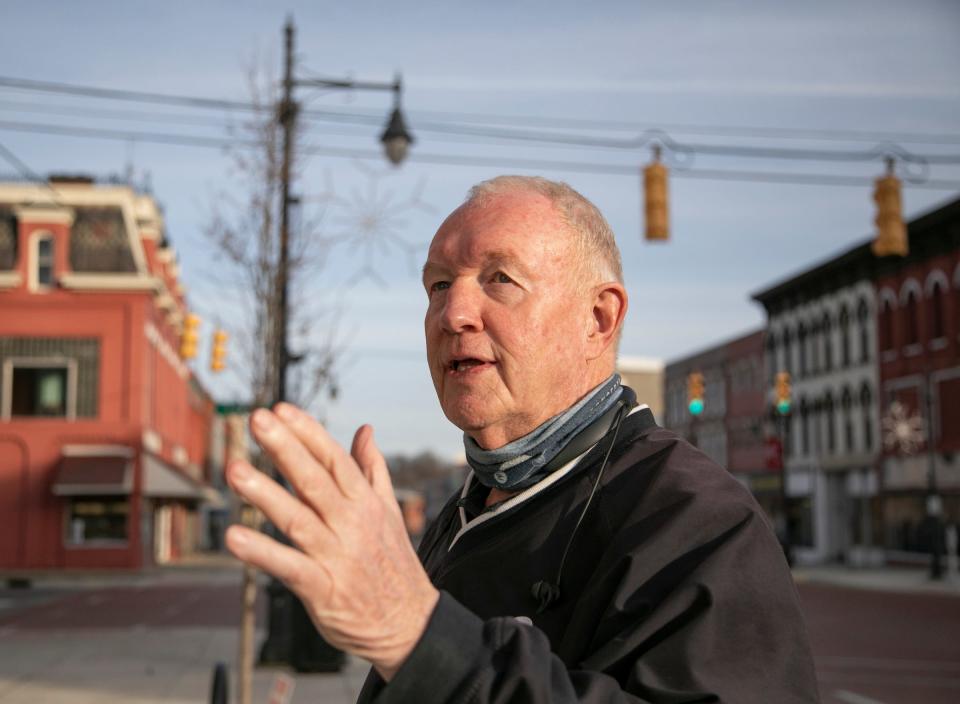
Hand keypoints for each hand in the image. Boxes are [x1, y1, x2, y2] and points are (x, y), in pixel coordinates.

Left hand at [224, 403, 439, 679]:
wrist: (410, 624)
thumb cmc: (393, 563)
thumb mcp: (389, 511)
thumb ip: (372, 469)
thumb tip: (364, 429)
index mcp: (366, 502)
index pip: (335, 459)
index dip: (307, 433)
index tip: (280, 408)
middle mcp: (351, 524)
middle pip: (314, 480)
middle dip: (284, 448)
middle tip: (256, 419)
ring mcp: (336, 556)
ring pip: (297, 519)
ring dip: (265, 494)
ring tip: (234, 470)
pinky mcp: (322, 590)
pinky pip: (288, 567)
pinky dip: (262, 553)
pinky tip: (233, 538)